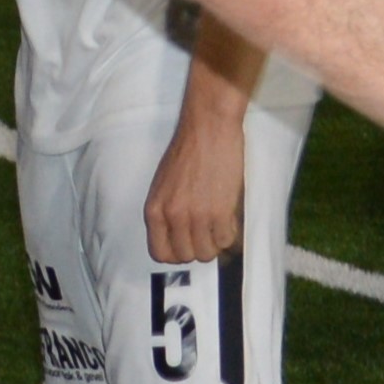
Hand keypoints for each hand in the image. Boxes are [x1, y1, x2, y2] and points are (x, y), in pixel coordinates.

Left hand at [143, 99, 250, 267]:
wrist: (208, 127)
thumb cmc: (186, 152)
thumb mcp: (163, 186)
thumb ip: (166, 212)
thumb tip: (177, 237)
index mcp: (154, 210)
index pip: (160, 253)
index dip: (176, 253)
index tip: (186, 244)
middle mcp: (172, 217)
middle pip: (186, 256)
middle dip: (198, 247)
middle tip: (207, 231)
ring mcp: (197, 216)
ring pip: (207, 253)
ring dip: (215, 242)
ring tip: (218, 224)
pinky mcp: (221, 212)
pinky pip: (226, 240)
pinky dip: (230, 233)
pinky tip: (229, 217)